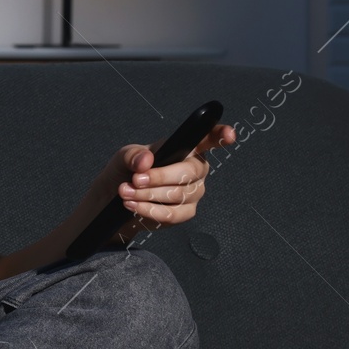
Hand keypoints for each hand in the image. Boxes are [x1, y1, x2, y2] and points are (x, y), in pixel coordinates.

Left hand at [103, 123, 235, 245]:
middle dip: (159, 177)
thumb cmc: (128, 171)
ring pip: (178, 195)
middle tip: (135, 180)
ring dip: (147, 195)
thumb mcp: (125, 157)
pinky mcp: (185, 212)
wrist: (119, 197)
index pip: (208, 138)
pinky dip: (149, 210)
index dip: (220, 135)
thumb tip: (145, 161)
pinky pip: (172, 214)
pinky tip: (133, 206)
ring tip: (126, 192)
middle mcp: (195, 169)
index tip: (229, 134)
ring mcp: (194, 191)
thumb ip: (133, 156)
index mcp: (186, 148)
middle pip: (189, 172)